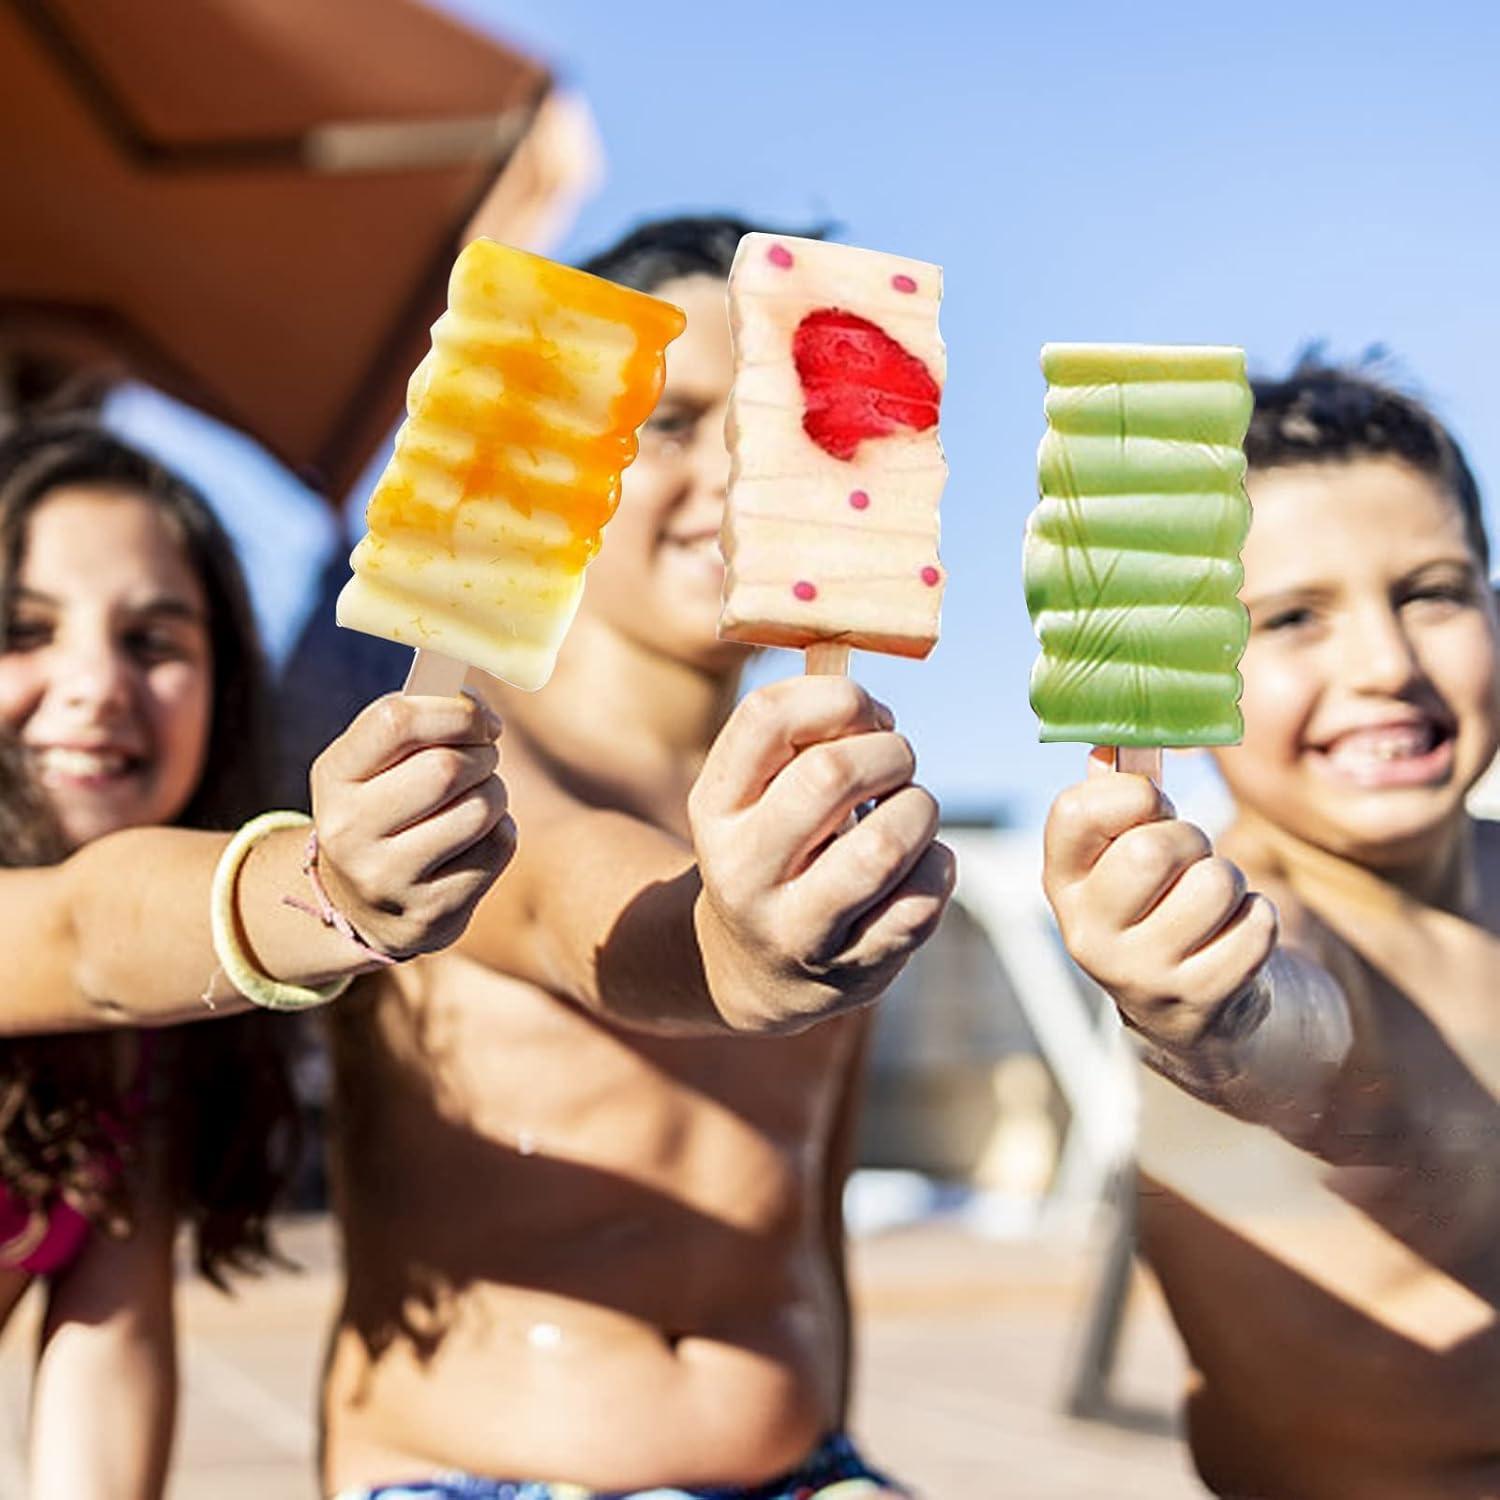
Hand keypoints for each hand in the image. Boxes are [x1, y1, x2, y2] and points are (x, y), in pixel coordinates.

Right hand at [308, 693, 514, 959]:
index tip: (480, 719)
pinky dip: (501, 831)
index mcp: (333, 778)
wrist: (361, 909)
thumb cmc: (383, 810)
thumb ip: (415, 725)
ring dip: (495, 791)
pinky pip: (499, 846)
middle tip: (484, 757)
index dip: (454, 710)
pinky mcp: (433, 912)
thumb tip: (474, 698)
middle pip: (447, 768)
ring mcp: (389, 879)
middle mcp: (350, 832)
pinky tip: (476, 838)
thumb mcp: (373, 766)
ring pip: (481, 808)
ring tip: (479, 797)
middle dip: (482, 754)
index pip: (396, 720)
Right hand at [688, 677, 954, 1032]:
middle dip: (891, 752)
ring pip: (887, 844)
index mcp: (715, 808)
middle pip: (832, 774)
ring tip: (910, 813)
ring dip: (920, 810)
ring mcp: (796, 930)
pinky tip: (919, 865)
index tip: (865, 712)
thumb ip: (797, 735)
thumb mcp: (755, 794)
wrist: (750, 970)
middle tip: (899, 760)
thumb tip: (863, 687)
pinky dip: (938, 867)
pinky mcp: (852, 973)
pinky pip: (924, 901)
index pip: (767, 717)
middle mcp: (742, 871)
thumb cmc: (775, 847)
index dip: (837, 697)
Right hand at [1043, 748, 1277, 1053]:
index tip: (1149, 804)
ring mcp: (1140, 974)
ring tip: (1213, 899)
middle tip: (1188, 858)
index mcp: (1062, 883)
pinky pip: (1256, 925)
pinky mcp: (1198, 1001)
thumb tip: (1113, 741)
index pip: (1075, 812)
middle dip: (1189, 839)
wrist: (1189, 1005)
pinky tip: (1233, 933)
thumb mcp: (1123, 851)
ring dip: (1231, 879)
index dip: (1128, 793)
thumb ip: (1117, 793)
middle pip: (1151, 850)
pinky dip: (1258, 917)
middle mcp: (1087, 934)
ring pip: (1214, 884)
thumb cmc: (1159, 900)